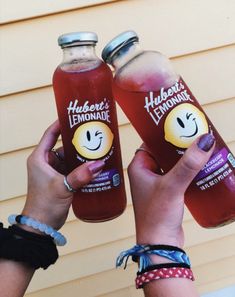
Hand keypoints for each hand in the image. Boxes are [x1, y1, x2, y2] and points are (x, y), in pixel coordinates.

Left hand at [22, 121, 104, 229]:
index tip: (72, 117)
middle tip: (92, 135)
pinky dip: (82, 167)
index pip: (50, 135)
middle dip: (77, 142)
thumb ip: (80, 176)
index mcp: (40, 159)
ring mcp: (54, 171)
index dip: (60, 124)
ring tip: (96, 150)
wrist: (42, 225)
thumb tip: (98, 164)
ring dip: (82, 156)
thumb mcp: (62, 187)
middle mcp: (46, 162)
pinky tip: (94, 166)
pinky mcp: (61, 180)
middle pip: (63, 146)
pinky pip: (73, 169)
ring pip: (70, 158)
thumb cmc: (44, 205)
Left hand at [128, 133, 214, 247]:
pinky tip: (201, 165)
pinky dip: (188, 169)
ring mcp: (157, 183)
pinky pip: (178, 174)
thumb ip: (188, 164)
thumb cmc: (157, 216)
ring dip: (185, 157)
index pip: (150, 142)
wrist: (161, 244)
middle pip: (163, 151)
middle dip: (178, 144)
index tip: (180, 123)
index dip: (164, 132)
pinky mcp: (168, 192)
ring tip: (201, 146)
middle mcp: (146, 173)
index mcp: (139, 167)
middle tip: (195, 133)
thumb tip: (204, 140)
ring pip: (172, 162)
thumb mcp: (172, 186)